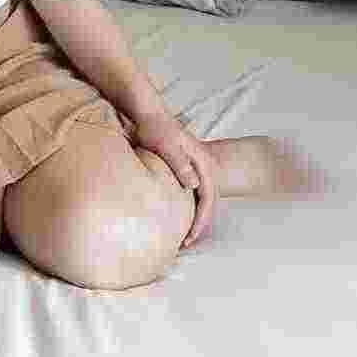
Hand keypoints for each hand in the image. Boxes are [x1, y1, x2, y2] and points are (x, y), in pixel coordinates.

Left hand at [131, 111, 216, 247]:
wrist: (147, 113)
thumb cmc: (155, 128)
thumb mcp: (166, 145)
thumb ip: (180, 163)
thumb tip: (194, 185)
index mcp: (203, 163)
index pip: (208, 199)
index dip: (201, 222)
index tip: (189, 238)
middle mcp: (204, 167)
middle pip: (207, 203)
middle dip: (198, 225)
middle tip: (184, 244)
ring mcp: (195, 168)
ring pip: (200, 200)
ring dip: (193, 218)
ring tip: (181, 237)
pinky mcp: (184, 169)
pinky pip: (190, 194)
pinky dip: (186, 208)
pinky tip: (174, 217)